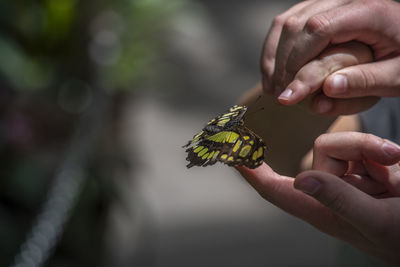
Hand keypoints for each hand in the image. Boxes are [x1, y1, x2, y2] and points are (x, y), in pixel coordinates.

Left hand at [236, 132, 399, 263]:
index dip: (252, 172)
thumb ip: (340, 199)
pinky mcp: (367, 168)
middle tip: (389, 170)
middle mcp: (329, 191)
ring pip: (345, 143)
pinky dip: (383, 152)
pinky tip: (398, 168)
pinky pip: (366, 145)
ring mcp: (349, 178)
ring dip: (373, 151)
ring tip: (397, 178)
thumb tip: (302, 180)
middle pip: (322, 150)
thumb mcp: (374, 220)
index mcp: (321, 210)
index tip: (232, 152)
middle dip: (355, 149)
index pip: (276, 189)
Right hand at [262, 0, 399, 104]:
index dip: (298, 59)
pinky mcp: (320, 8)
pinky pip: (288, 21)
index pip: (319, 27)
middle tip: (281, 95)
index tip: (291, 89)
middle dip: (283, 62)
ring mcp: (330, 2)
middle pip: (297, 23)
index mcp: (369, 12)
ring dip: (274, 56)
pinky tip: (273, 71)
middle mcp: (346, 0)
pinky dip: (275, 48)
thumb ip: (366, 81)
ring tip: (273, 87)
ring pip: (287, 21)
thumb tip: (328, 87)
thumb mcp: (397, 77)